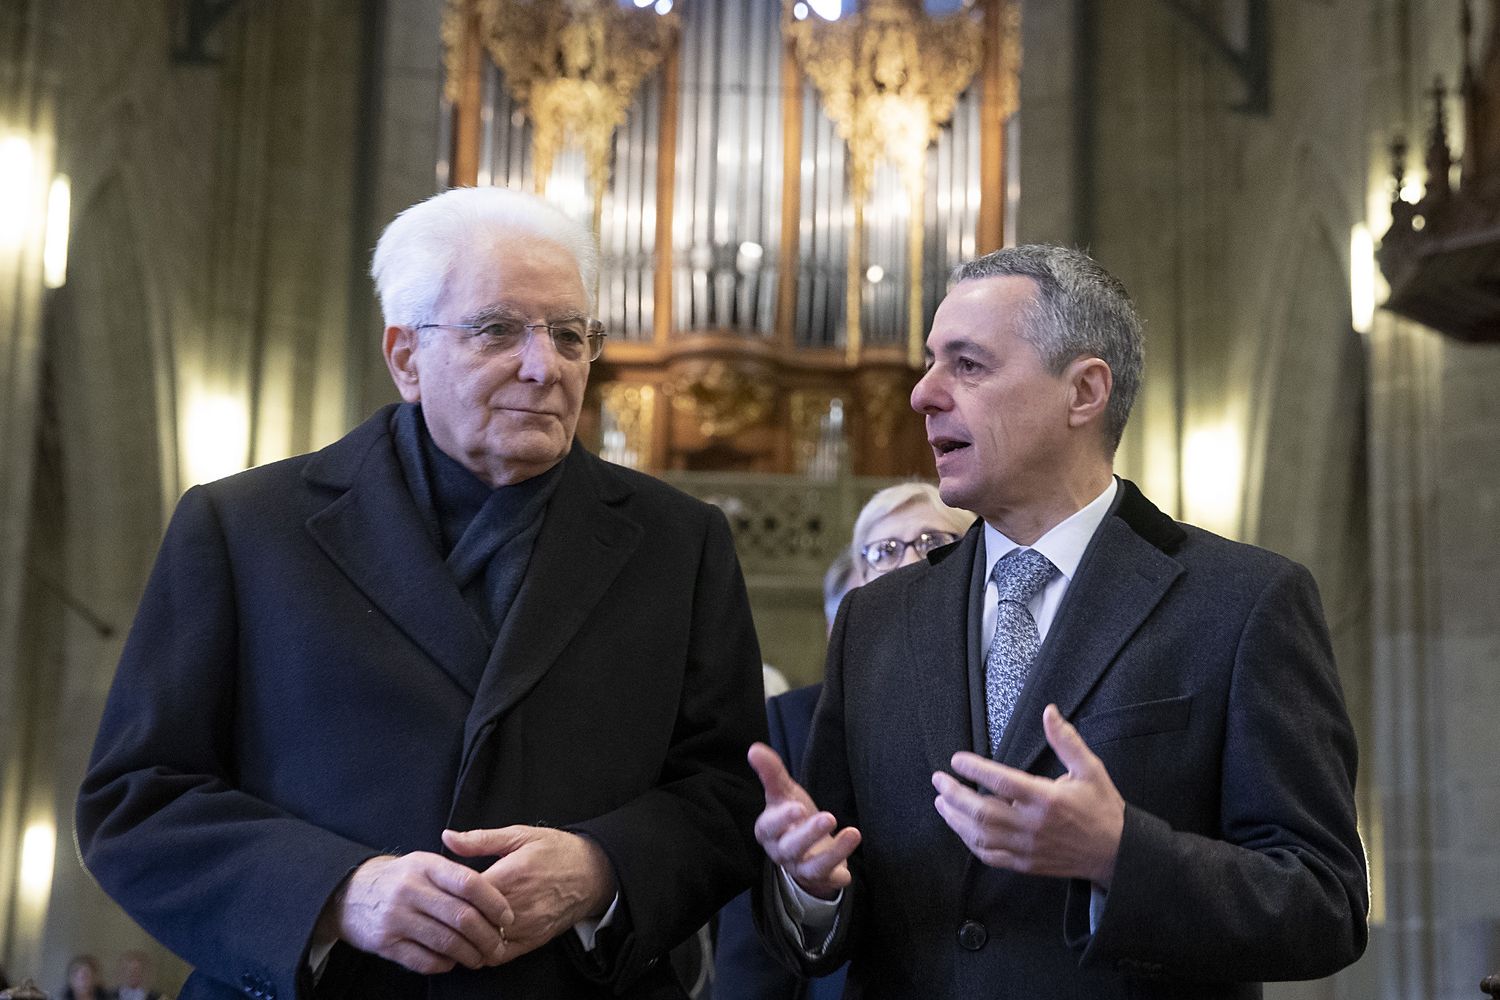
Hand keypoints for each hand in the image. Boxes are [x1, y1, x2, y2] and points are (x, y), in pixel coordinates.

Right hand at [323, 852, 513, 974]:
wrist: (349, 893)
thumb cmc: (400, 878)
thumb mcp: (424, 862)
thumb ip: (456, 872)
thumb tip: (496, 892)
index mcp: (425, 866)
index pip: (469, 883)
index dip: (494, 902)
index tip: (508, 916)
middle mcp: (410, 890)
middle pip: (461, 916)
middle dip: (487, 935)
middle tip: (499, 944)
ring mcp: (396, 918)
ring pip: (445, 942)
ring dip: (470, 954)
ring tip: (480, 957)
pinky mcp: (385, 943)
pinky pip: (424, 960)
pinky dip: (444, 964)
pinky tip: (452, 961)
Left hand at [442, 826, 616, 962]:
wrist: (593, 873)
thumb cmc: (556, 850)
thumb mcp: (520, 835)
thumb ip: (480, 839)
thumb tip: (448, 837)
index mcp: (511, 874)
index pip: (464, 893)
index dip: (447, 892)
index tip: (440, 887)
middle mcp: (518, 904)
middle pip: (470, 920)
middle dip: (452, 916)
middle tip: (441, 908)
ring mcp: (526, 926)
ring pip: (481, 941)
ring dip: (465, 936)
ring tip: (456, 924)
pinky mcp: (533, 940)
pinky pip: (498, 955)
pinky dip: (482, 950)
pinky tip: (475, 938)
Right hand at [748, 742, 860, 899]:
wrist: (805, 848)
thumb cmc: (791, 816)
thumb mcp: (783, 793)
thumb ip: (771, 772)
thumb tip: (754, 748)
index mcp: (769, 831)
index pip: (769, 827)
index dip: (781, 820)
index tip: (797, 807)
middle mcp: (782, 852)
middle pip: (791, 848)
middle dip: (809, 834)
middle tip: (828, 817)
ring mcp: (801, 867)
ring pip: (813, 866)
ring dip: (834, 853)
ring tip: (853, 833)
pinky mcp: (821, 877)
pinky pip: (829, 880)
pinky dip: (838, 877)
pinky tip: (848, 872)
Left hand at [932, 704, 1124, 885]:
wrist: (1116, 853)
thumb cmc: (1102, 808)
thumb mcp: (1090, 769)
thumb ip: (1066, 740)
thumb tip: (1049, 712)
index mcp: (1046, 799)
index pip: (1001, 782)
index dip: (974, 769)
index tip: (957, 760)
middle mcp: (1033, 825)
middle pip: (982, 812)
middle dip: (954, 794)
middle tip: (939, 780)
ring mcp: (1027, 848)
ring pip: (981, 836)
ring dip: (956, 819)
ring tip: (942, 802)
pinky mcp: (1025, 864)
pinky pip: (990, 856)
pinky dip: (971, 842)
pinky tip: (961, 828)